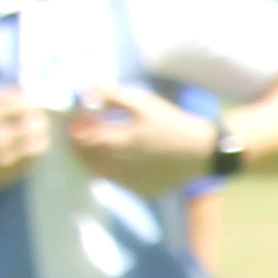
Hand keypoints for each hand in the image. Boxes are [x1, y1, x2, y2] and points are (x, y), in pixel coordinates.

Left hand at [67, 84, 217, 199]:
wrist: (202, 153)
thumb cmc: (172, 123)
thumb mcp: (143, 103)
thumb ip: (111, 95)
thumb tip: (86, 85)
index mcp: (116, 142)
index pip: (79, 137)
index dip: (75, 127)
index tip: (80, 117)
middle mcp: (117, 166)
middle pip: (85, 156)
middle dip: (81, 143)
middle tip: (87, 130)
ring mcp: (128, 182)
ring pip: (98, 171)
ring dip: (93, 157)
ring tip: (103, 144)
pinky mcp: (139, 191)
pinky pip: (116, 181)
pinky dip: (112, 170)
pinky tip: (122, 159)